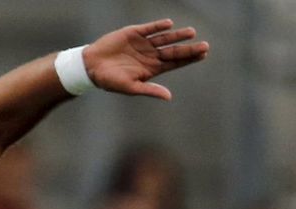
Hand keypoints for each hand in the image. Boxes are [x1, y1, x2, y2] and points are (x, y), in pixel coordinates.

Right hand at [84, 18, 208, 100]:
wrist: (91, 67)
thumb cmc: (109, 81)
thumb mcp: (130, 87)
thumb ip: (149, 90)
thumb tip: (169, 97)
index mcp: (151, 69)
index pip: (174, 63)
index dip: (188, 59)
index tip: (203, 55)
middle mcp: (150, 55)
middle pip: (173, 51)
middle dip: (188, 49)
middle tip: (205, 46)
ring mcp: (143, 43)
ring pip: (164, 38)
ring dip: (177, 36)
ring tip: (191, 33)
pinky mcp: (134, 33)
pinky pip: (149, 29)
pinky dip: (158, 26)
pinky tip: (169, 25)